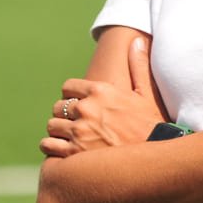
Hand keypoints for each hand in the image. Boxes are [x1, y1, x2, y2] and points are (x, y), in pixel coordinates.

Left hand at [40, 35, 167, 157]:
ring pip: (52, 126)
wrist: (154, 161)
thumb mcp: (147, 94)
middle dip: (65, 115)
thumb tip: (137, 41)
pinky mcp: (73, 154)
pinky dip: (52, 149)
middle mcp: (86, 109)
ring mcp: (78, 132)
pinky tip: (63, 152)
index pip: (68, 87)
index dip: (72, 97)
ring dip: (58, 133)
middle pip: (58, 107)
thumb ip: (138, 66)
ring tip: (70, 140)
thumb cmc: (152, 127)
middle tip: (76, 125)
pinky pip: (48, 146)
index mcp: (100, 91)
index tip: (79, 106)